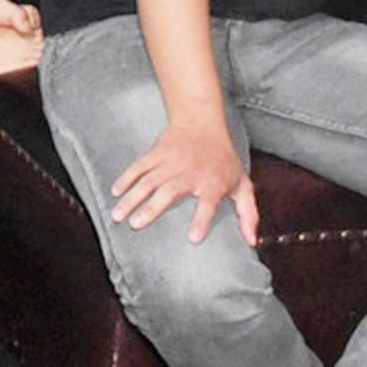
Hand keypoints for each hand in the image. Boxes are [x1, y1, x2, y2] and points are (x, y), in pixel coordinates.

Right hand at [111, 121, 258, 245]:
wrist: (203, 124)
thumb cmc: (223, 160)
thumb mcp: (242, 185)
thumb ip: (248, 214)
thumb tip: (251, 242)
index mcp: (214, 182)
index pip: (209, 203)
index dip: (201, 220)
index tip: (192, 238)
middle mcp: (190, 172)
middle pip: (169, 191)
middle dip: (152, 208)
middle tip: (136, 225)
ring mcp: (171, 161)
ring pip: (148, 180)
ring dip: (132, 197)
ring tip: (118, 215)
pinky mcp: (156, 153)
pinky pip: (138, 166)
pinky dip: (126, 178)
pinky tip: (115, 192)